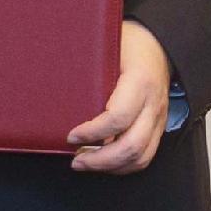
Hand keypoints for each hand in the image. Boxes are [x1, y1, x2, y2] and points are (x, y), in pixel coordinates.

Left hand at [68, 21, 172, 174]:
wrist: (157, 45)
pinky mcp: (158, 127)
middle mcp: (153, 104)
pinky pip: (145, 156)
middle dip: (100, 160)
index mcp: (140, 82)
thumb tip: (51, 82)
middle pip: (131, 146)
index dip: (92, 132)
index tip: (71, 136)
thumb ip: (89, 68)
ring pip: (140, 157)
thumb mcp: (108, 47)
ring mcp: (159, 118)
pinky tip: (103, 161)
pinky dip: (122, 165)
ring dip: (110, 166)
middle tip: (76, 160)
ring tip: (86, 162)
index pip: (118, 117)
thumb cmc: (128, 43)